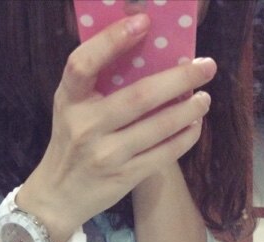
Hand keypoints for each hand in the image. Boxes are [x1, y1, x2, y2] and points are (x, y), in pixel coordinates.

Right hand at [18, 13, 215, 241]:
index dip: (112, 40)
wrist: (58, 196)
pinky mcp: (124, 177)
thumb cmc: (70, 144)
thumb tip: (147, 55)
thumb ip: (96, 85)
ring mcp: (106, 155)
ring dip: (189, 110)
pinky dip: (184, 138)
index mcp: (69, 100)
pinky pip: (163, 154)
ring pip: (158, 126)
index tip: (143, 22)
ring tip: (204, 98)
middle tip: (206, 66)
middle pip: (139, 97)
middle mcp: (86, 127)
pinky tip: (194, 126)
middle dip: (179, 78)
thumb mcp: (71, 109)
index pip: (83, 63)